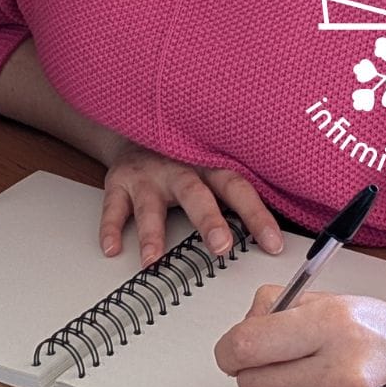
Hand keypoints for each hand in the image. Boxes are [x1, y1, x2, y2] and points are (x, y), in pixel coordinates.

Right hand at [100, 140, 283, 265]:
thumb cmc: (183, 156)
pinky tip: (112, 248)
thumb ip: (236, 192)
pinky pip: (112, 206)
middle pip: (195, 194)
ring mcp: (146, 175)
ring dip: (152, 232)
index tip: (273, 244)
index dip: (256, 216)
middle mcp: (178, 168)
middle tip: (221, 247)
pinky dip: (110, 227)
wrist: (137, 127)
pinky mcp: (118, 181)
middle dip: (208, 221)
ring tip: (153, 259)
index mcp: (208, 165)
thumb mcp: (212, 163)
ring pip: (150, 203)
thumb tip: (275, 233)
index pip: (237, 189)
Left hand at [214, 285, 385, 386]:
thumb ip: (279, 311)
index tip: (234, 349)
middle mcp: (343, 369)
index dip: (230, 349)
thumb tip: (242, 332)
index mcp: (332, 323)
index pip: (247, 345)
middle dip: (250, 373)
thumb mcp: (332, 299)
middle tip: (269, 361)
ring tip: (294, 381)